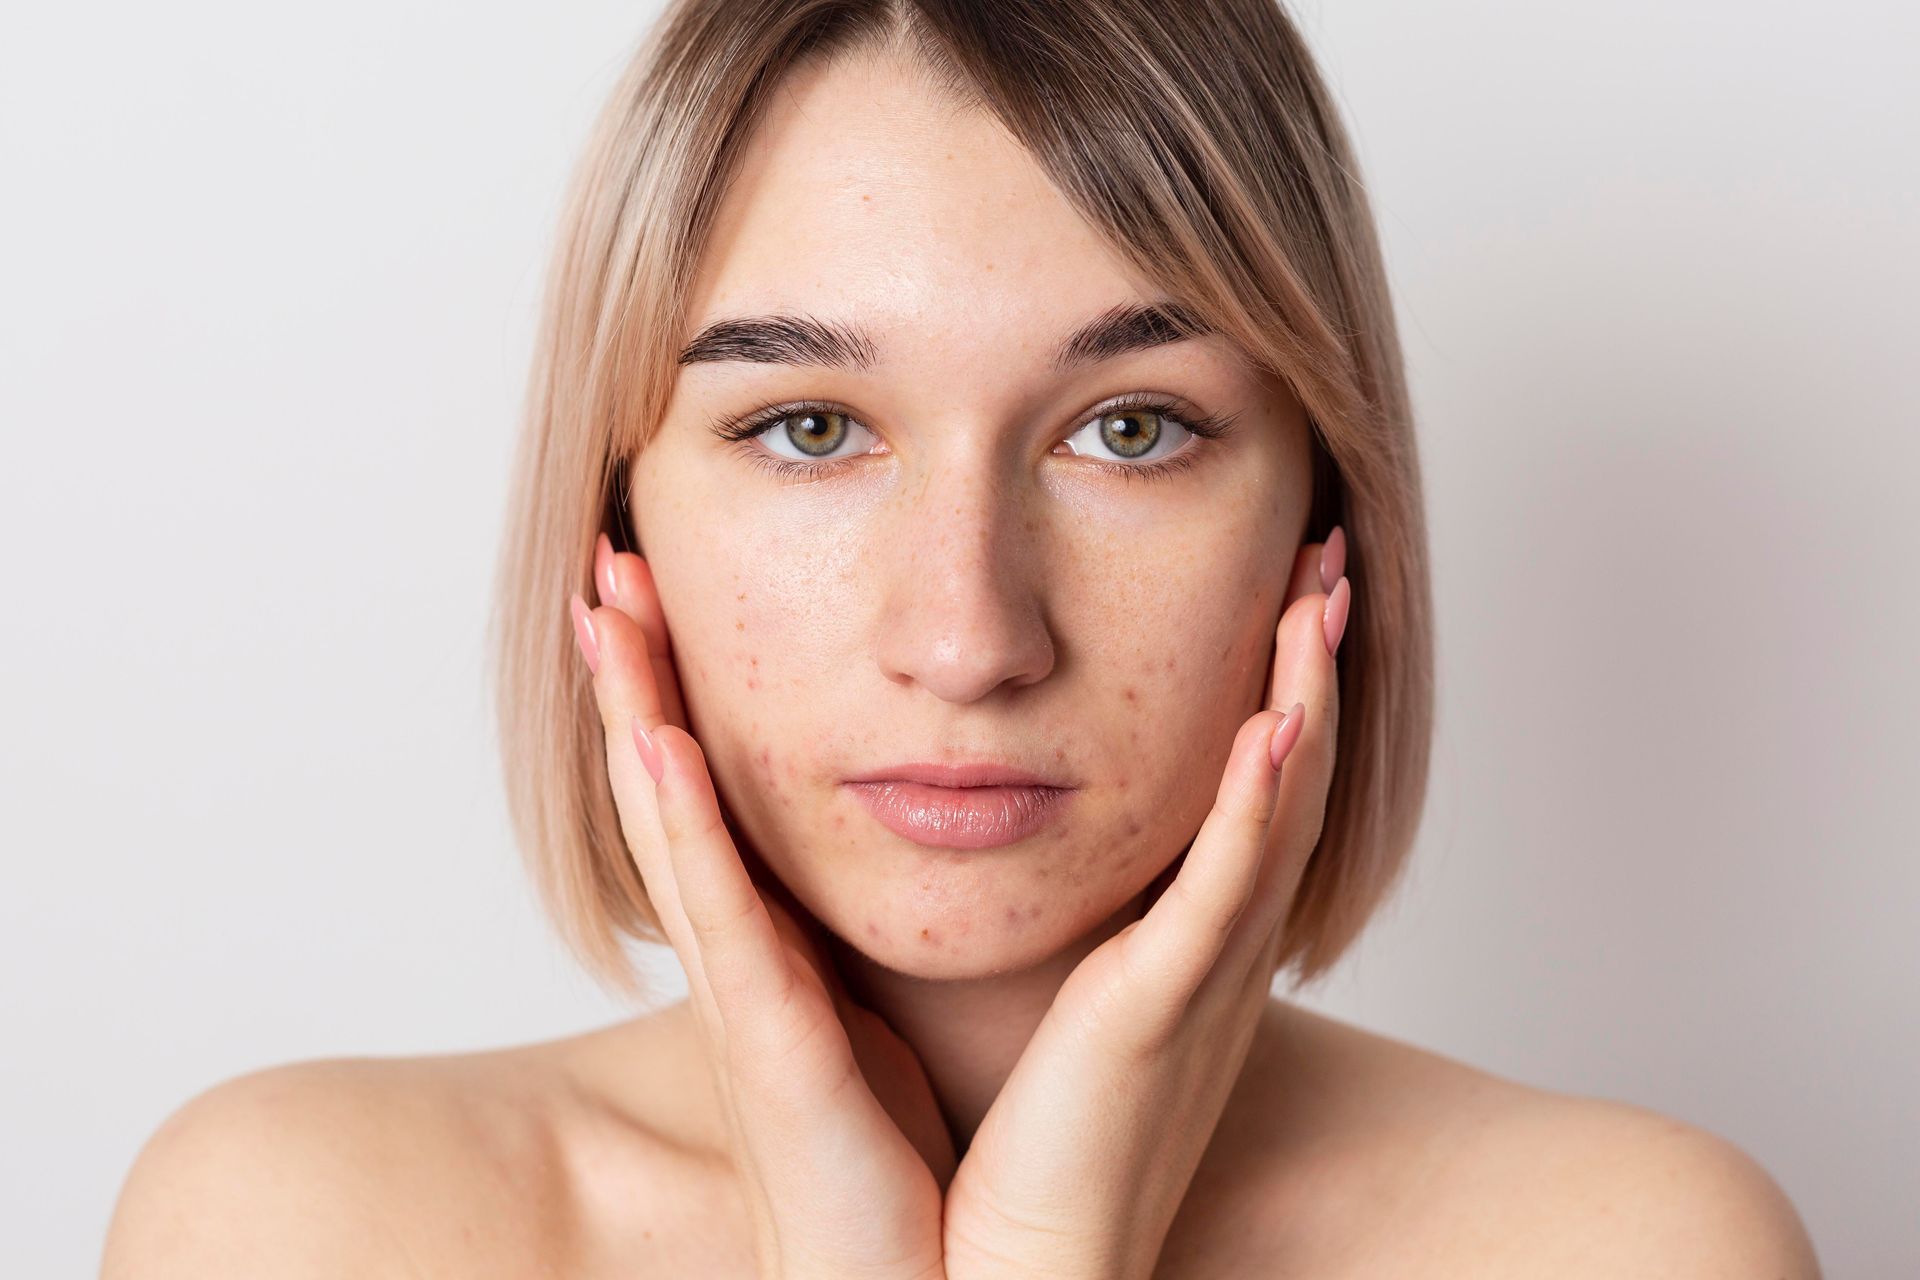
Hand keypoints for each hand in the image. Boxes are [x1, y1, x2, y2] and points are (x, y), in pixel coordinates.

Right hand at [572, 533, 954, 1279]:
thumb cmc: (908, 1159)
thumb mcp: (885, 1013)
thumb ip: (874, 932)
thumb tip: (919, 843)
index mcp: (776, 943)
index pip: (713, 788)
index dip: (676, 688)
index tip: (660, 588)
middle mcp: (742, 958)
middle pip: (669, 785)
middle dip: (634, 671)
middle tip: (606, 561)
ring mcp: (743, 999)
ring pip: (671, 828)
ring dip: (632, 712)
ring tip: (606, 609)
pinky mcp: (770, 1049)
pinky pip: (722, 918)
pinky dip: (679, 825)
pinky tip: (652, 741)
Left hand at [939, 533, 1350, 1279]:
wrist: (1011, 1271)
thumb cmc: (1012, 1140)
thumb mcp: (1051, 997)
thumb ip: (1063, 918)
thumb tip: (1024, 836)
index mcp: (1185, 942)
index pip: (1249, 788)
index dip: (1279, 686)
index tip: (1283, 590)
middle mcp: (1214, 951)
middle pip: (1290, 777)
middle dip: (1312, 663)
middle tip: (1328, 557)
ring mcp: (1200, 980)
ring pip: (1278, 813)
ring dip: (1305, 698)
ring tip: (1321, 595)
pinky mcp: (1160, 1014)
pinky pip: (1222, 894)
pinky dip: (1259, 808)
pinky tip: (1280, 724)